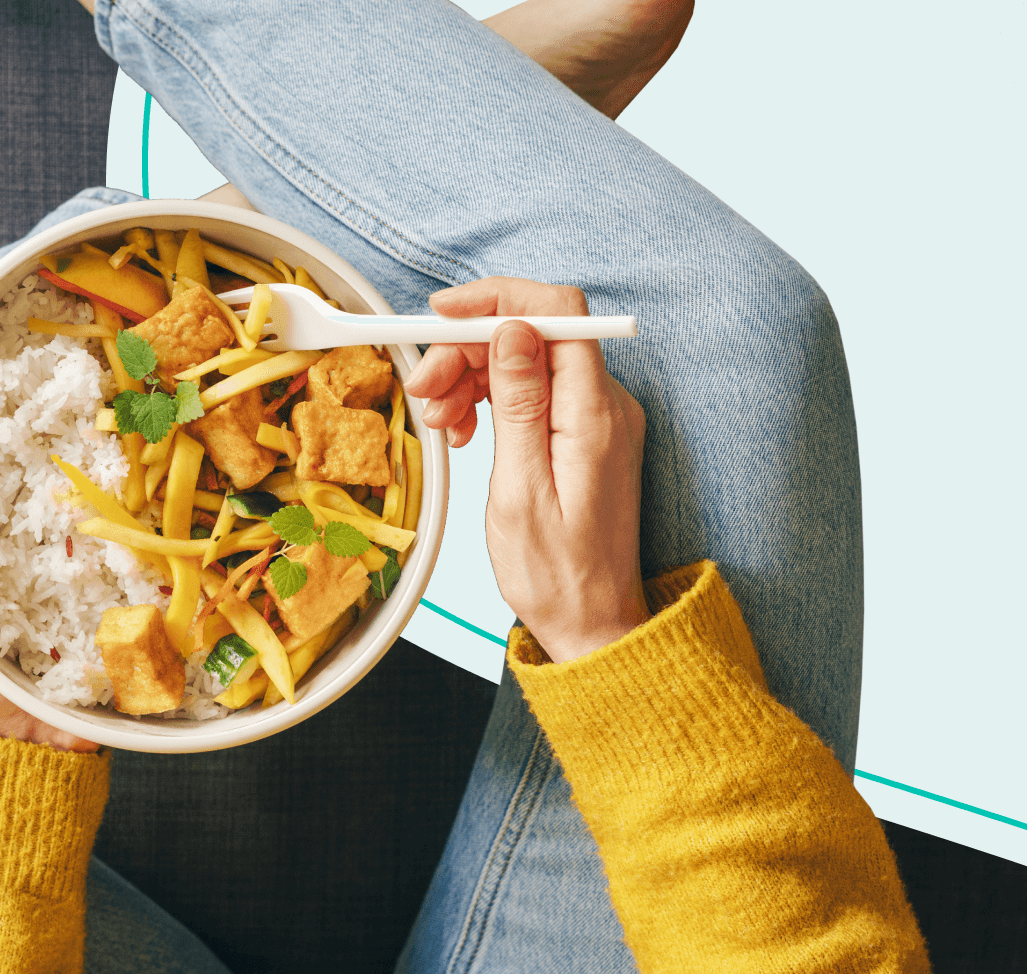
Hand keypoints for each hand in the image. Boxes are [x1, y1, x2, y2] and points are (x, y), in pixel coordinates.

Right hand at [407, 278, 648, 661]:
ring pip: (525, 361)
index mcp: (593, 415)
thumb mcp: (521, 489)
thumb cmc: (555, 573)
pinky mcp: (580, 434)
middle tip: (422, 388)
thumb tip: (513, 331)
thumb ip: (520, 405)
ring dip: (471, 377)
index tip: (444, 315)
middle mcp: (604, 406)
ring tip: (437, 420)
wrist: (592, 622)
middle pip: (532, 333)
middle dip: (468, 348)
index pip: (558, 311)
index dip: (497, 299)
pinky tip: (462, 430)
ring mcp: (594, 418)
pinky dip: (489, 400)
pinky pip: (531, 393)